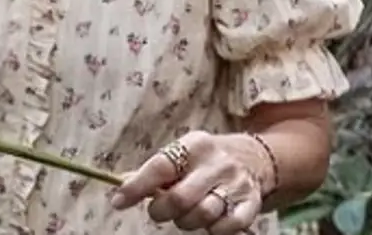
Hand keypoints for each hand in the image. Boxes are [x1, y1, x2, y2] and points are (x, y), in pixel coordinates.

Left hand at [111, 131, 267, 233]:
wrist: (254, 157)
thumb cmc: (204, 159)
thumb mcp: (181, 154)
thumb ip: (153, 171)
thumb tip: (120, 186)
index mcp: (195, 144)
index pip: (160, 167)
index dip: (137, 187)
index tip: (118, 202)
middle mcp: (217, 163)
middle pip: (180, 198)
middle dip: (161, 210)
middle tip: (157, 210)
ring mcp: (236, 184)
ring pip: (203, 214)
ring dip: (185, 221)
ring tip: (183, 214)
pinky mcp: (251, 203)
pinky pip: (227, 226)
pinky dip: (213, 229)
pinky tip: (208, 222)